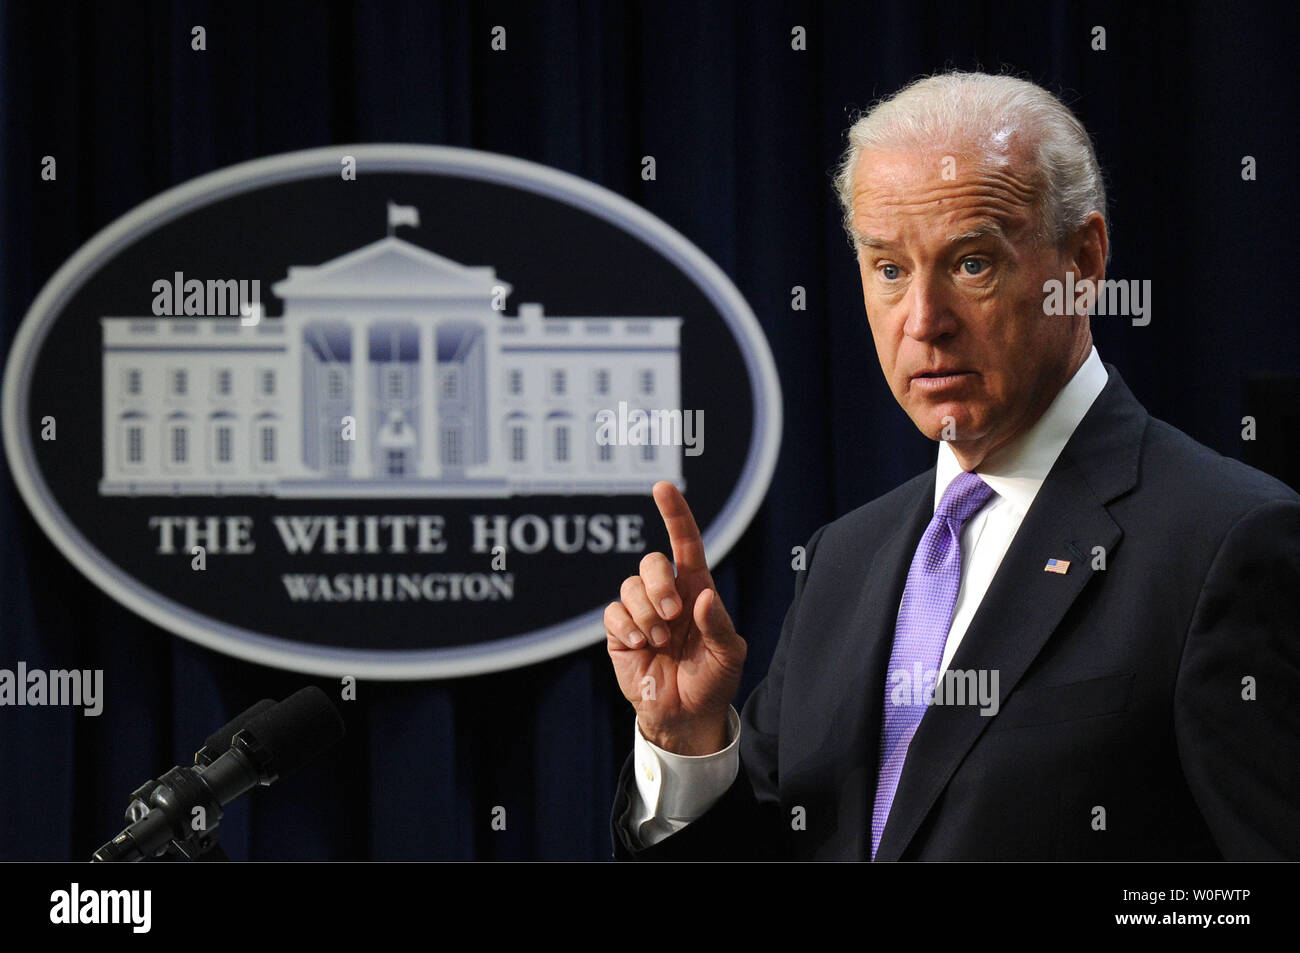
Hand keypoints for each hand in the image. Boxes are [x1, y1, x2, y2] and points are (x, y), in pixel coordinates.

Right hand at [605, 481, 745, 754]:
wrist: (685, 717)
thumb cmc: (713, 681)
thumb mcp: (729, 655)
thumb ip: (718, 624)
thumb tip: (701, 596)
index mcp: (697, 590)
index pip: (686, 543)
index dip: (675, 514)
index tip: (662, 488)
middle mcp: (668, 594)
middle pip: (652, 562)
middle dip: (659, 585)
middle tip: (672, 616)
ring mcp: (642, 612)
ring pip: (630, 587)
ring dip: (646, 614)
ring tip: (658, 641)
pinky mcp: (620, 632)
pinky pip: (613, 613)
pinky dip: (628, 628)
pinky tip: (642, 647)